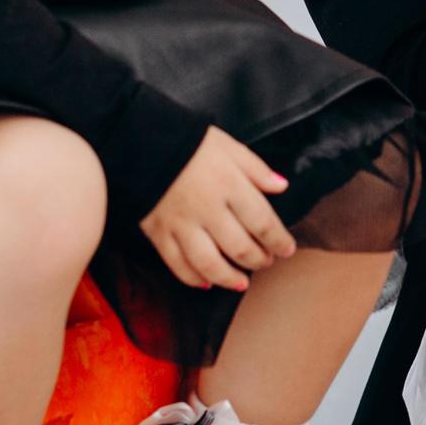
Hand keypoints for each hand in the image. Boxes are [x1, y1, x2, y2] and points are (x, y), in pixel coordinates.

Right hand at [141, 126, 296, 291]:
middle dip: (259, 260)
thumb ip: (255, 168)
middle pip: (240, 247)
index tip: (287, 249)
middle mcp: (206, 209)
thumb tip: (281, 186)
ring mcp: (181, 224)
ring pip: (210, 264)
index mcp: (228, 184)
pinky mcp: (158, 233)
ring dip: (230, 278)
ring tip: (242, 281)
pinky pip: (177, 264)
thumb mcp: (227, 145)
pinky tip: (206, 282)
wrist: (139, 141)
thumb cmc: (188, 141)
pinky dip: (193, 278)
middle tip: (266, 262)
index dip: (278, 240)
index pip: (262, 222)